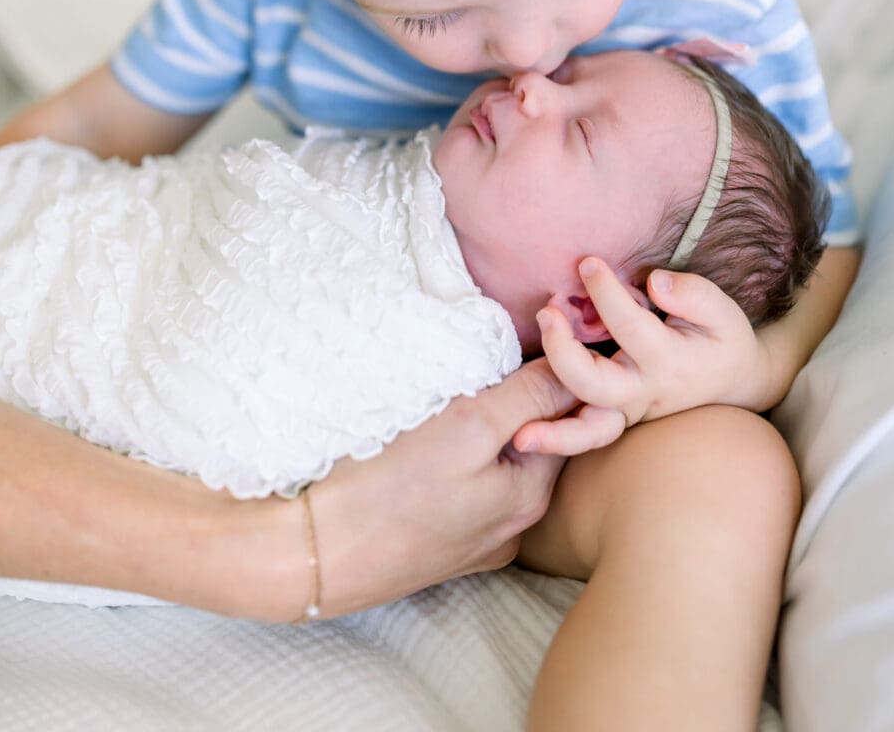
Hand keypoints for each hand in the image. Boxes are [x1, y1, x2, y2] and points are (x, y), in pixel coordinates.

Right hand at [300, 359, 575, 617]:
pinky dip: (457, 453)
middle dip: (516, 398)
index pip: (568, 419)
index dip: (554, 373)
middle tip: (480, 363)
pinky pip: (466, 484)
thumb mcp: (469, 426)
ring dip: (483, 425)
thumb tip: (581, 369)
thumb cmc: (390, 486)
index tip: (529, 339)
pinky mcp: (438, 541)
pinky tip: (424, 438)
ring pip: (498, 461)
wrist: (312, 554)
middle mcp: (513, 525)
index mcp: (531, 496)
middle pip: (534, 440)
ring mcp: (475, 538)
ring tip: (447, 398)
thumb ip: (529, 396)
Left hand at [513, 258, 773, 456]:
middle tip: (545, 313)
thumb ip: (693, 295)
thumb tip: (655, 283)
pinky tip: (522, 439)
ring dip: (553, 426)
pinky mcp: (614, 418)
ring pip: (588, 430)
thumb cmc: (721, 339)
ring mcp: (627, 412)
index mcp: (671, 362)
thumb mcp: (722, 311)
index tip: (588, 263)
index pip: (631, 327)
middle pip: (596, 385)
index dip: (607, 293)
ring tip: (520, 425)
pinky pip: (584, 436)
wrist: (733, 384)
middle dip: (564, 352)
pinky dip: (555, 440)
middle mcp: (644, 392)